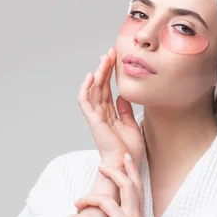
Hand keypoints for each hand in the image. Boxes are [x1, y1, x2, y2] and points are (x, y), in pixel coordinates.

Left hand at [70, 156, 145, 216]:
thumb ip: (126, 215)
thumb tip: (112, 199)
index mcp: (139, 216)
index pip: (138, 187)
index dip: (132, 170)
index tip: (125, 157)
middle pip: (127, 186)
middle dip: (114, 172)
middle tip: (101, 166)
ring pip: (105, 200)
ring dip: (87, 199)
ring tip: (77, 203)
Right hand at [77, 47, 145, 166]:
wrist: (125, 164)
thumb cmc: (128, 150)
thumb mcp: (131, 126)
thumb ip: (125, 111)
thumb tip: (123, 97)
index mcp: (110, 114)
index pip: (108, 89)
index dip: (110, 74)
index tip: (114, 59)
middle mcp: (101, 113)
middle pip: (100, 86)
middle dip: (105, 68)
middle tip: (110, 51)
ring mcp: (96, 116)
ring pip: (94, 90)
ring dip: (98, 73)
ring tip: (104, 58)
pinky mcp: (94, 121)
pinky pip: (85, 102)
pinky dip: (85, 89)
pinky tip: (91, 76)